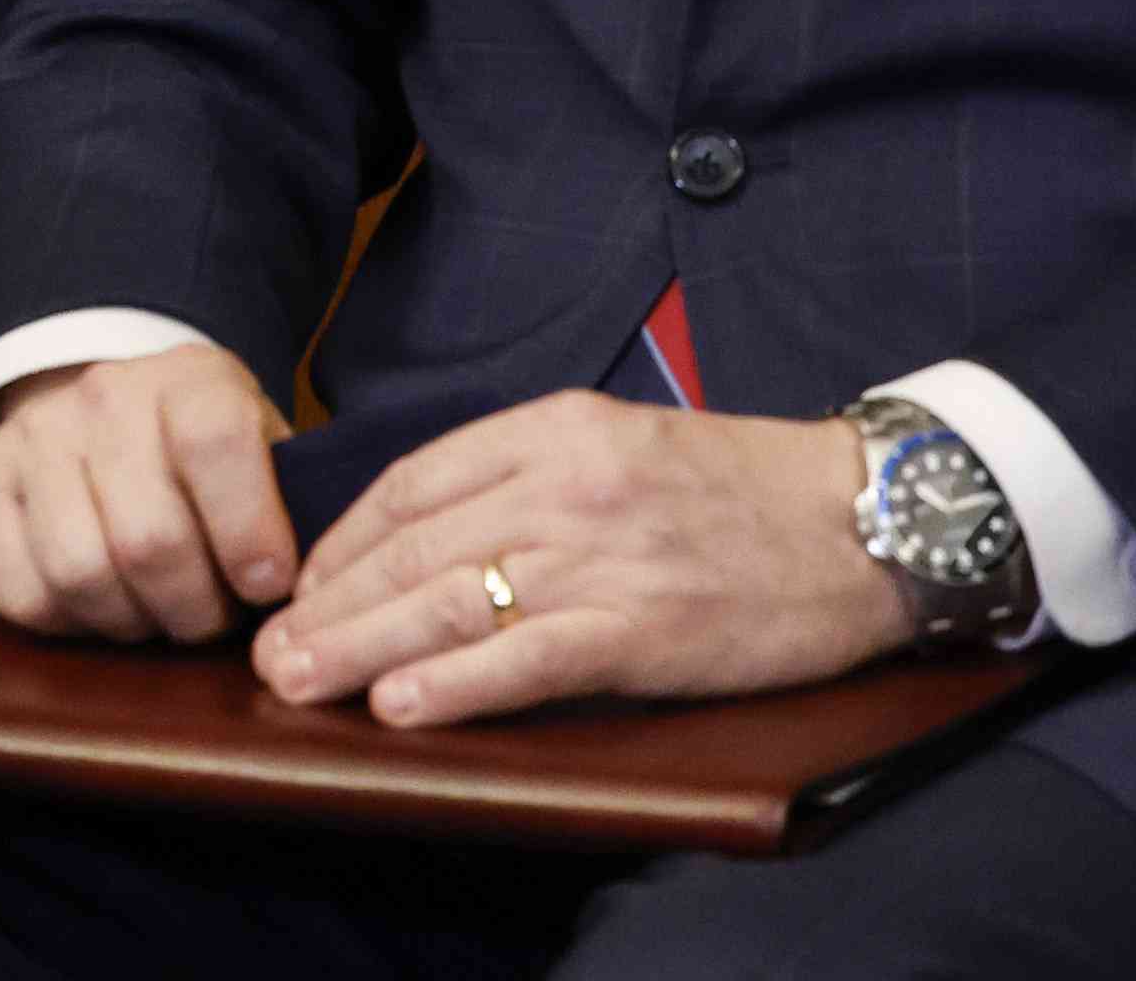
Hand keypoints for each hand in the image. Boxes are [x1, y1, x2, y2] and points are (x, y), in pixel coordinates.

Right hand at [0, 344, 298, 643]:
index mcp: (188, 380)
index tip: (269, 585)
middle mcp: (101, 397)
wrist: (102, 403)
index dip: (249, 532)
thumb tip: (321, 591)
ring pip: (80, 572)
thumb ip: (294, 506)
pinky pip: (21, 593)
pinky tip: (102, 606)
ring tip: (157, 615)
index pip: (216, 443)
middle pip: (147, 538)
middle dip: (194, 608)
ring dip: (132, 622)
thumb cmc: (206, 453)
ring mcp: (30, 438)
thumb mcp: (266, 450)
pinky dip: (71, 624)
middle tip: (211, 619)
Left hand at [260, 394, 909, 725]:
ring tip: (303, 683)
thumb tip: (430, 531)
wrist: (866, 517)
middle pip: (416, 547)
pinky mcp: (648, 626)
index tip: (302, 589)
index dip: (344, 543)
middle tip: (270, 654)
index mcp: (556, 429)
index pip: (413, 484)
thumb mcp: (623, 444)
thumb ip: (531, 474)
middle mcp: (568, 483)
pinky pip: (530, 657)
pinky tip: (403, 707)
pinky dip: (458, 684)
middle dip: (331, 605)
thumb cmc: (741, 488)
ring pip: (453, 601)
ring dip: (364, 650)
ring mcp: (606, 555)